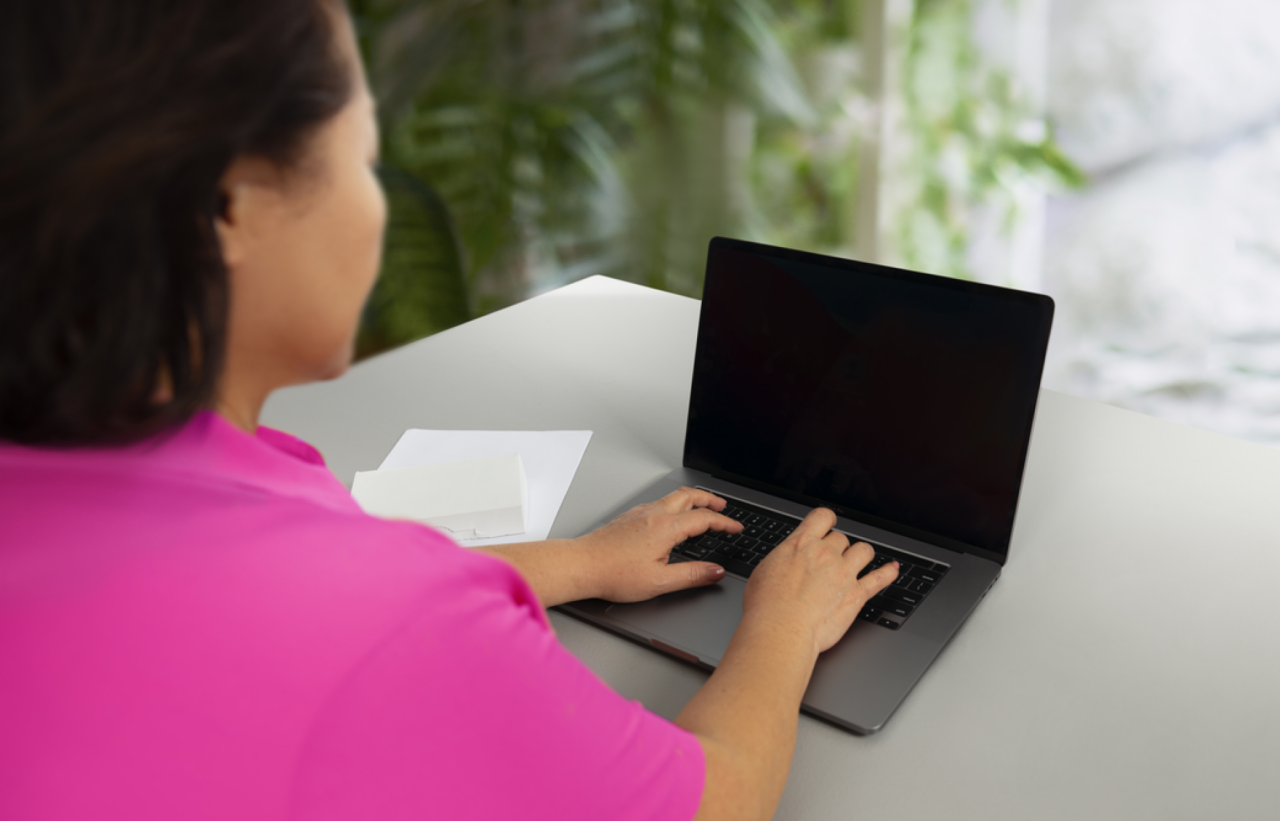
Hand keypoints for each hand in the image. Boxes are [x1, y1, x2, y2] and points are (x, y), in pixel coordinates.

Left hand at [576, 487, 743, 602]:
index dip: (725, 522)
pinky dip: (674, 505)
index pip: (704, 519)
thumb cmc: (613, 574)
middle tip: (723, 506)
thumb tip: (715, 572)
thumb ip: (692, 575)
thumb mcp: (659, 582)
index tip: (736, 527)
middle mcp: (653, 514)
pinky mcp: (629, 517)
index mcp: (665, 528)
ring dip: (692, 499)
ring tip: (701, 507)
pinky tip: (671, 518)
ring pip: (672, 497)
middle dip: (710, 499)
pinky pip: (658, 502)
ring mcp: (639, 513)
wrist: (581, 565)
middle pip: (689, 496)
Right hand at [743, 507, 897, 653]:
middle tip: (830, 560)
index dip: (827, 520)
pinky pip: (880, 579)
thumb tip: (784, 561)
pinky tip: (892, 569)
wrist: (781, 630)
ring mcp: (844, 573)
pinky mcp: (856, 595)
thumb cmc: (766, 607)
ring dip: (861, 554)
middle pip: (842, 538)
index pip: (822, 517)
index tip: (827, 526)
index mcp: (801, 544)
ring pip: (864, 550)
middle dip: (838, 547)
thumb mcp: (764, 571)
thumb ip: (782, 560)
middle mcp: (825, 554)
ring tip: (857, 561)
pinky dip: (888, 572)